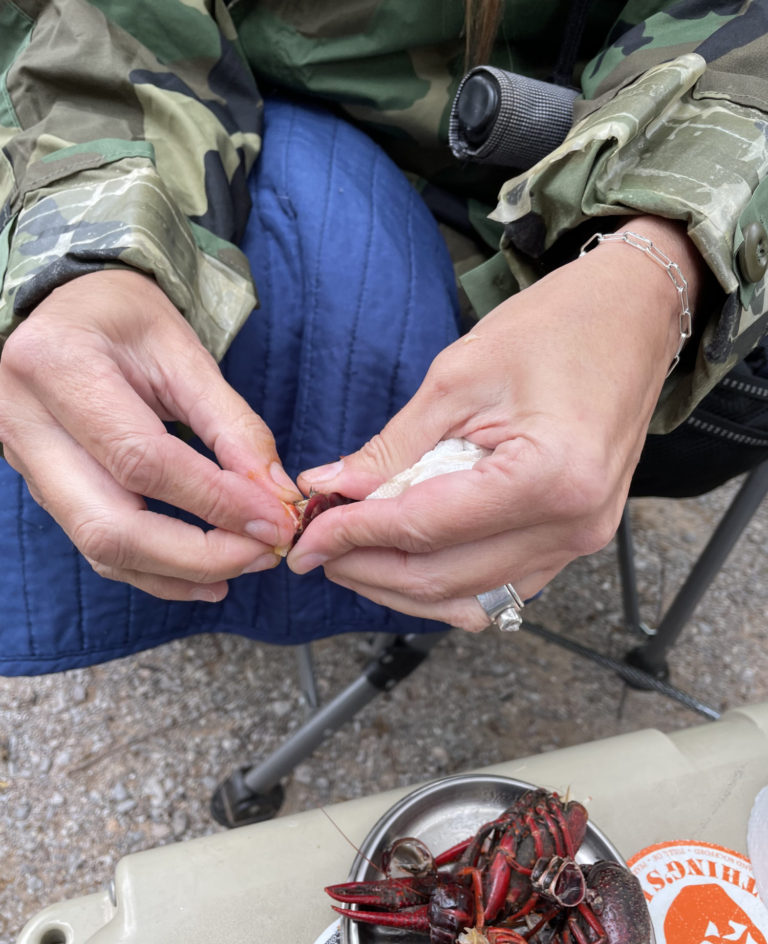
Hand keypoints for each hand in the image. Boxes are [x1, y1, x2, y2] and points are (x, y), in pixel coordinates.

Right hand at [0, 270, 300, 600]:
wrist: (65, 309)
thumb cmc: (124, 318)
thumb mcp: (183, 351)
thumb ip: (232, 425)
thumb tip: (276, 496)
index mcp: (57, 367)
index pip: (142, 460)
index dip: (215, 500)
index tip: (276, 519)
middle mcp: (25, 422)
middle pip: (109, 526)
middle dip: (197, 555)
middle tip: (263, 553)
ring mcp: (26, 462)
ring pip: (101, 549)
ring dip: (181, 571)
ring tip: (246, 562)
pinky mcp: (43, 489)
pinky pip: (98, 550)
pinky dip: (157, 572)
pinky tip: (209, 578)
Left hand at [288, 216, 705, 629]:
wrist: (633, 317)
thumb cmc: (557, 327)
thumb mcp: (459, 376)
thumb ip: (393, 446)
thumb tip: (332, 486)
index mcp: (548, 478)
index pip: (424, 528)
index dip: (352, 535)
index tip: (305, 536)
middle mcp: (572, 525)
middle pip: (441, 579)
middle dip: (365, 568)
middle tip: (316, 548)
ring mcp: (580, 541)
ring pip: (467, 599)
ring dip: (400, 584)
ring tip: (352, 552)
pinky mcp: (575, 540)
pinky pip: (497, 587)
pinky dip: (443, 580)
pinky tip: (406, 553)